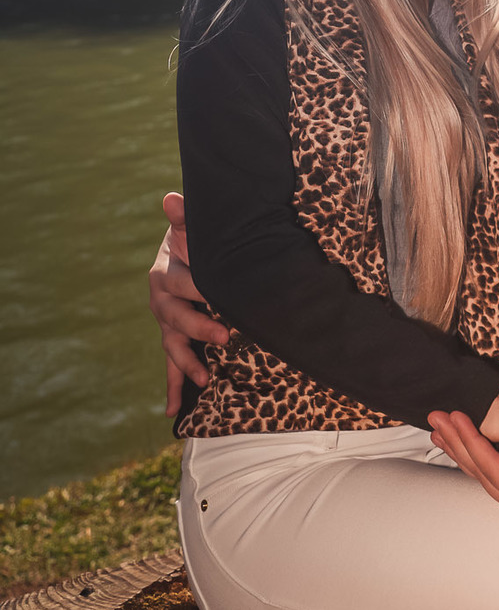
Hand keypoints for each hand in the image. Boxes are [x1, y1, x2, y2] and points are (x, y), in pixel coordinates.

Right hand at [148, 191, 228, 415]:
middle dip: (200, 329)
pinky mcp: (174, 339)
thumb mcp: (192, 226)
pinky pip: (171, 366)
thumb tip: (170, 198)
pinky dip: (173, 388)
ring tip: (205, 378)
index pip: (181, 283)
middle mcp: (161, 302)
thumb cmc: (195, 238)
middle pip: (177, 320)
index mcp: (164, 274)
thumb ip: (184, 215)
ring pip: (173, 347)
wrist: (190, 251)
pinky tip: (173, 411)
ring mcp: (166, 325)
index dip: (199, 289)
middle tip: (225, 336)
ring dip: (188, 364)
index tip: (218, 295)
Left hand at [428, 410, 498, 523]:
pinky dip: (473, 456)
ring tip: (438, 428)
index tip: (456, 418)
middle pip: (482, 474)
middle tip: (436, 418)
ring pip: (483, 475)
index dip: (472, 443)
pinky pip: (492, 474)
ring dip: (460, 450)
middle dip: (457, 444)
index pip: (494, 469)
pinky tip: (459, 443)